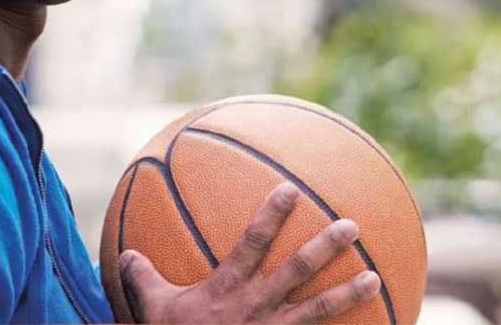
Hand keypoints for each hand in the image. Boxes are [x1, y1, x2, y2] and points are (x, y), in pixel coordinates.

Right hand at [118, 182, 380, 323]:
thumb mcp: (152, 310)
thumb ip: (142, 277)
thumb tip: (126, 253)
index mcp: (227, 289)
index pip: (253, 242)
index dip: (272, 215)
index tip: (291, 190)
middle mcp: (256, 307)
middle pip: (297, 271)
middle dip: (325, 247)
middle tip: (351, 225)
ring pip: (317, 310)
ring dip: (347, 294)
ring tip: (374, 277)